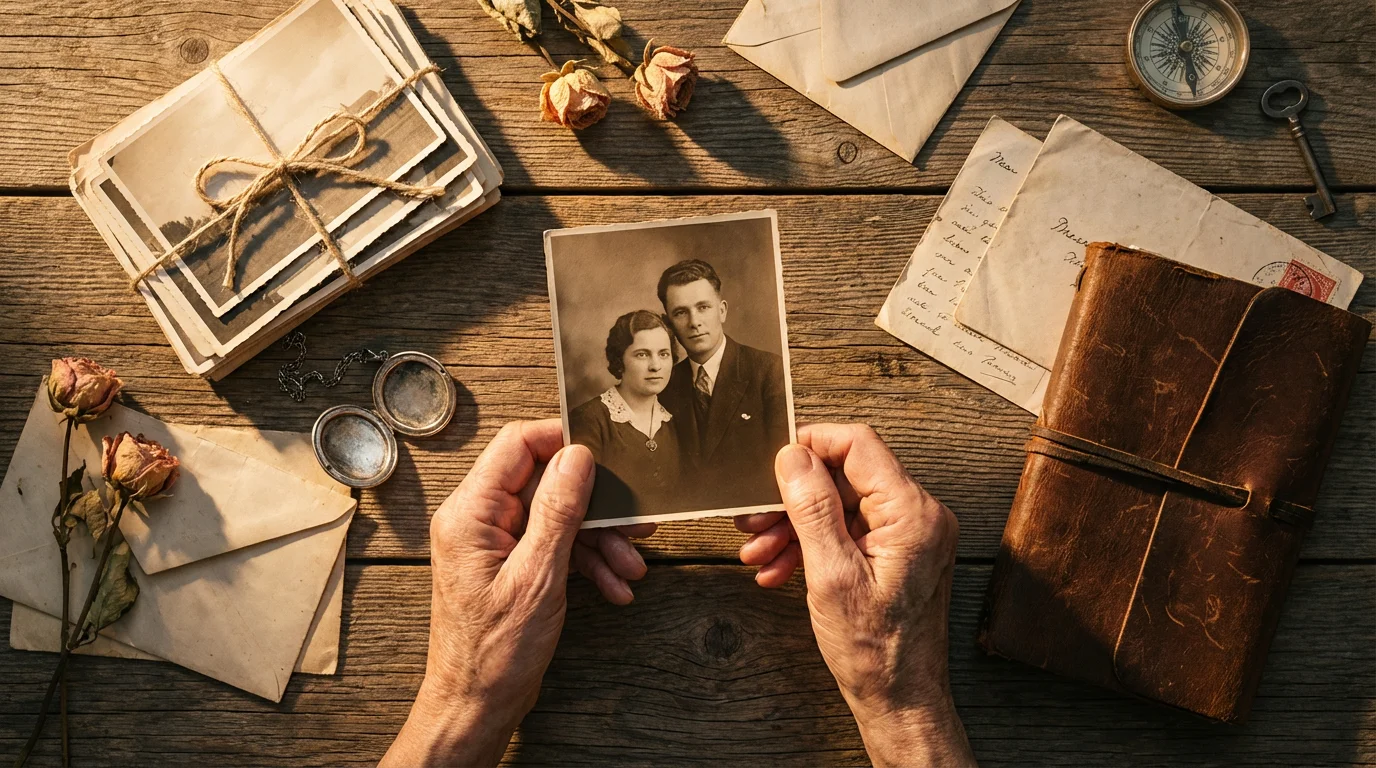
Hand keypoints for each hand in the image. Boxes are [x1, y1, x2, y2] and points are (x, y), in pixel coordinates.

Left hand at [382, 420, 654, 766]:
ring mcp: (494, 543)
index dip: (563, 441)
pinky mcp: (511, 565)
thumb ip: (558, 511)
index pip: (517, 445)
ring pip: (557, 518)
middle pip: (545, 483)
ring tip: (631, 565)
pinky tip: (614, 584)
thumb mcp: (537, 576)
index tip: (606, 451)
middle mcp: (477, 520)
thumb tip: (577, 457)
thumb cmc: (493, 653)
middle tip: (635, 521)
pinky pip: (554, 546)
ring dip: (598, 541)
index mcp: (470, 513)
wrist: (478, 706)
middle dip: (594, 507)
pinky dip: (586, 562)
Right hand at [735, 424, 973, 766]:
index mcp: (913, 513)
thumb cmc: (875, 650)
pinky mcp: (899, 553)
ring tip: (759, 551)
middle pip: (845, 476)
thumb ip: (812, 509)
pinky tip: (779, 567)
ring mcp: (910, 535)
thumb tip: (793, 457)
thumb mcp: (831, 575)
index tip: (772, 460)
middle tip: (753, 519)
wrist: (901, 701)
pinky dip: (813, 543)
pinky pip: (849, 531)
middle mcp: (919, 515)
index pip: (858, 445)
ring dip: (795, 524)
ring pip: (841, 505)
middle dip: (793, 497)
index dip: (811, 445)